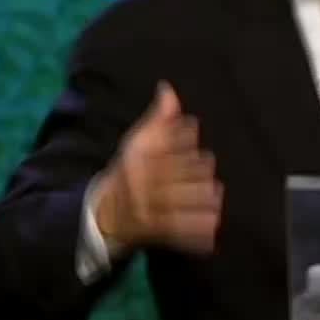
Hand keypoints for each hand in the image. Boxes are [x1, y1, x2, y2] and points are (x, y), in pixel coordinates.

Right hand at [94, 80, 222, 255]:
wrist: (106, 213)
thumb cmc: (130, 170)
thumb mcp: (140, 140)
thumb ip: (159, 117)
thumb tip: (168, 89)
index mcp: (138, 156)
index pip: (171, 144)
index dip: (187, 142)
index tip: (194, 144)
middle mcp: (141, 180)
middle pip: (183, 172)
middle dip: (200, 172)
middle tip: (206, 174)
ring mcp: (147, 207)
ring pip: (184, 199)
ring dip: (204, 198)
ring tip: (212, 194)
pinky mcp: (153, 230)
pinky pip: (179, 229)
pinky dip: (197, 229)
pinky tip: (212, 223)